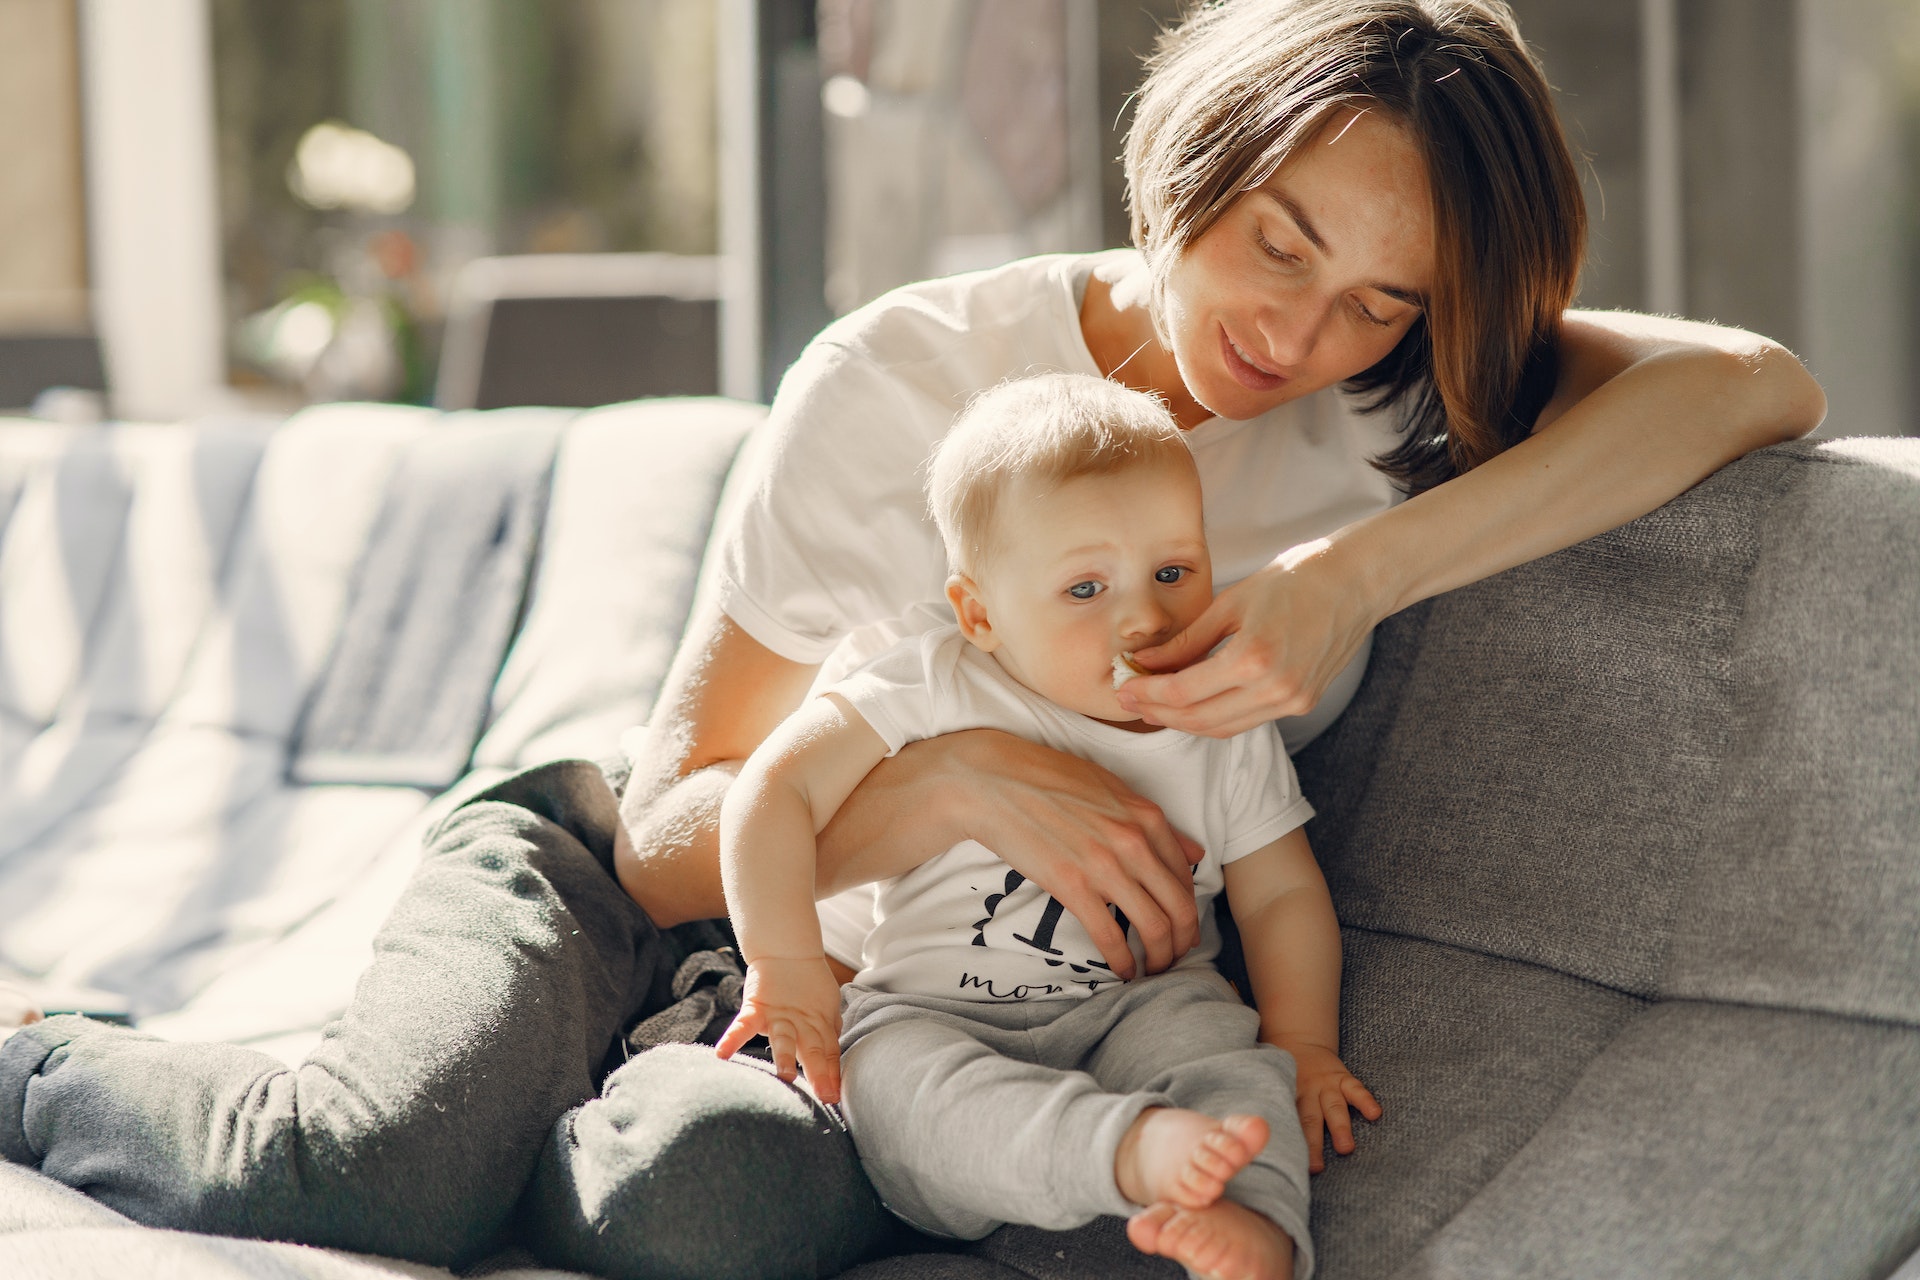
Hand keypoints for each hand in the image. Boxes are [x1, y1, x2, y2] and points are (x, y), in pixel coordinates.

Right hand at [714, 956, 844, 1102]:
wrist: (786, 951)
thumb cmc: (809, 985)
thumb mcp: (826, 1010)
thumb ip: (828, 1035)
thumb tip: (834, 1065)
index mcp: (818, 1026)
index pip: (828, 1053)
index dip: (833, 1074)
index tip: (835, 1098)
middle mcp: (800, 1024)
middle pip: (811, 1050)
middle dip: (818, 1073)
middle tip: (825, 1095)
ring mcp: (778, 1016)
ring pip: (783, 1039)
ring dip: (785, 1057)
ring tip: (786, 1075)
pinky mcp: (756, 1007)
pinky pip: (743, 1025)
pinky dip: (732, 1038)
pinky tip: (722, 1054)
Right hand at [937, 730, 1206, 979]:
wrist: (994, 781)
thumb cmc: (1048, 778)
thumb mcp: (1111, 789)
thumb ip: (1154, 824)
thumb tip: (1196, 854)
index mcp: (1146, 816)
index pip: (1185, 876)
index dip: (1189, 909)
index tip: (1182, 927)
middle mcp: (1134, 842)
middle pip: (1179, 908)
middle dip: (1183, 941)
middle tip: (1175, 957)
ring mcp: (1104, 866)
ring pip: (1154, 927)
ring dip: (1160, 957)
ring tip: (1153, 970)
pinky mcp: (1071, 886)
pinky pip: (1111, 936)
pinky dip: (1123, 961)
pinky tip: (1123, 971)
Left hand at [1118, 538, 1380, 738]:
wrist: (1355, 582)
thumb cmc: (1294, 579)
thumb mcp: (1230, 603)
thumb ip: (1186, 642)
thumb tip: (1146, 664)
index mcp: (1253, 658)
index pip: (1183, 692)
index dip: (1148, 694)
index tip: (1124, 686)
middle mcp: (1275, 688)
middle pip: (1199, 719)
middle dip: (1159, 712)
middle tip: (1131, 698)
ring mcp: (1292, 700)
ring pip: (1222, 728)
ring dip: (1184, 720)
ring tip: (1155, 702)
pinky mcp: (1302, 703)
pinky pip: (1246, 720)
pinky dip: (1215, 716)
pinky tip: (1193, 701)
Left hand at [1279, 1040, 1381, 1173]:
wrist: (1298, 1041)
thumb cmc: (1285, 1077)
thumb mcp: (1273, 1089)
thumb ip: (1274, 1114)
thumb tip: (1259, 1144)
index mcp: (1286, 1098)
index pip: (1287, 1122)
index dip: (1288, 1143)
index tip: (1287, 1164)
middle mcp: (1306, 1092)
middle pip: (1309, 1120)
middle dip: (1313, 1144)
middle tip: (1316, 1167)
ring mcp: (1325, 1084)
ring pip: (1333, 1107)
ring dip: (1340, 1127)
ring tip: (1346, 1148)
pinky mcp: (1342, 1077)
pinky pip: (1355, 1089)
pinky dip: (1365, 1101)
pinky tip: (1374, 1114)